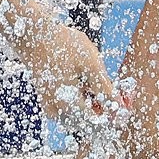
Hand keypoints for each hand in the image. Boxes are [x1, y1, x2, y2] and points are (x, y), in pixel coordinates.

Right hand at [11, 13, 117, 131]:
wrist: (34, 33)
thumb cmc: (62, 44)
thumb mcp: (91, 63)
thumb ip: (106, 90)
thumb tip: (120, 111)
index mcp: (67, 106)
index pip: (98, 125)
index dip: (114, 115)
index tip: (124, 101)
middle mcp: (57, 112)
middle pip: (89, 122)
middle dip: (105, 108)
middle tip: (113, 87)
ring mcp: (51, 108)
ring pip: (80, 116)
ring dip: (93, 104)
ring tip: (94, 79)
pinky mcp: (48, 101)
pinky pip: (70, 109)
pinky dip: (81, 99)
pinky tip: (83, 81)